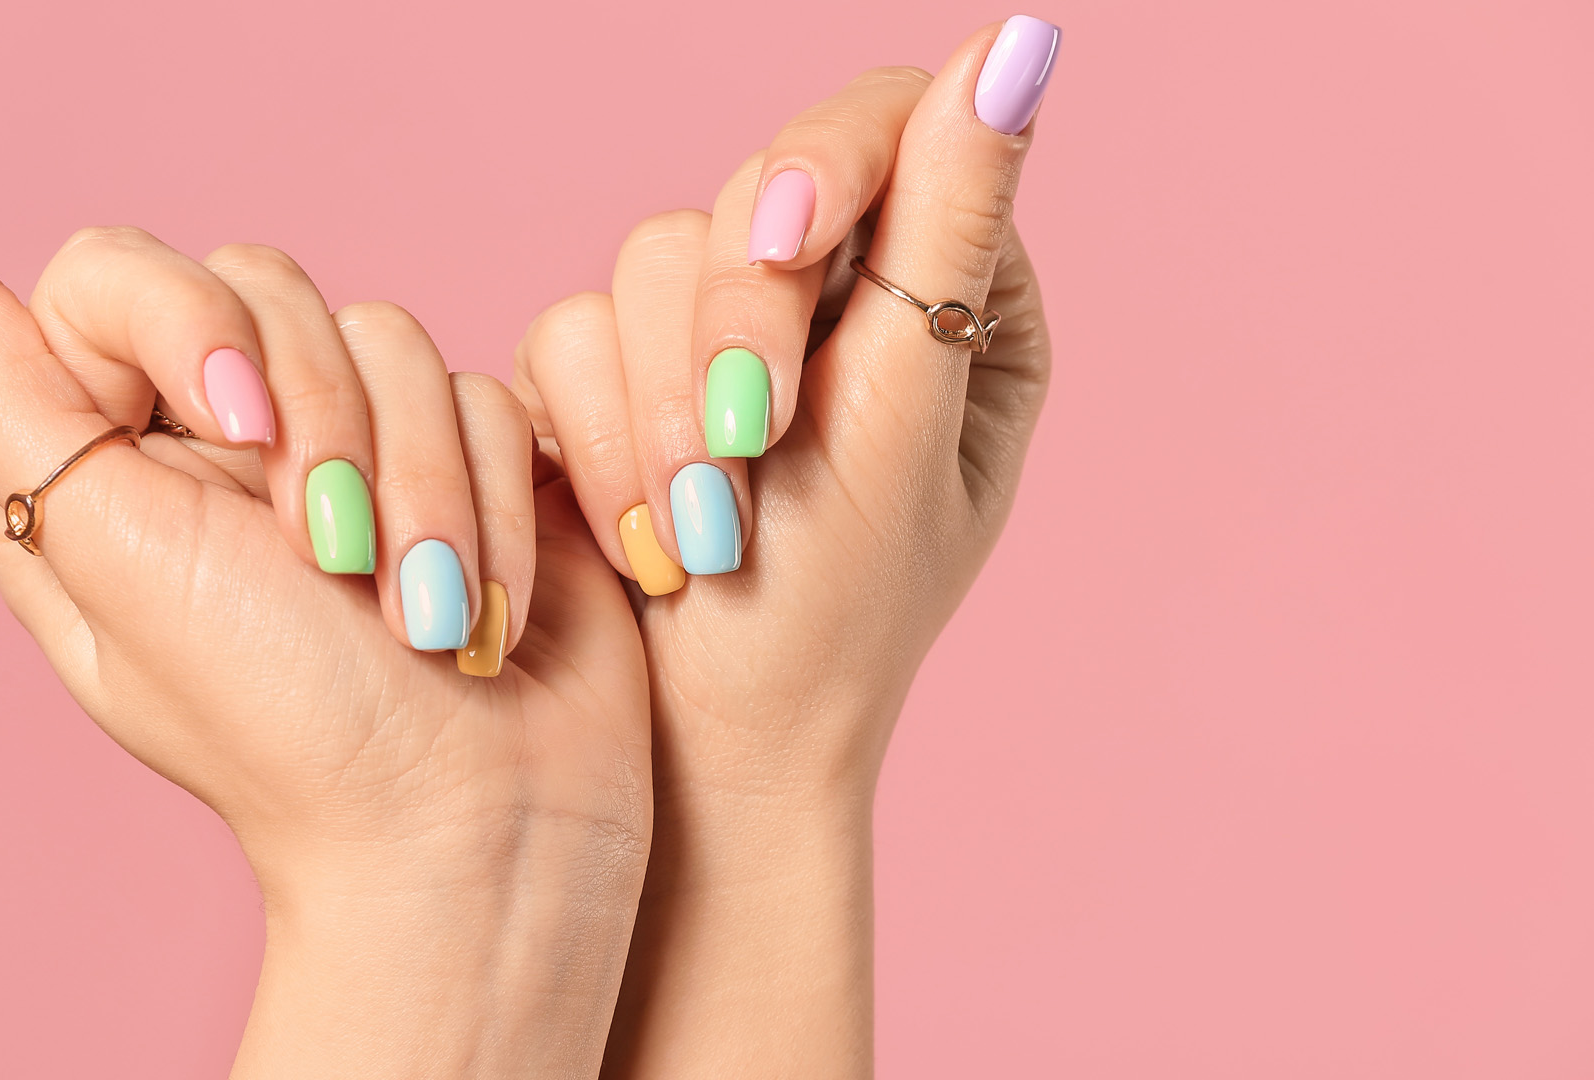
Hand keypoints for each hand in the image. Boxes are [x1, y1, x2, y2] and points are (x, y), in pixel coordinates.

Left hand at [0, 225, 651, 1077]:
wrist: (472, 821)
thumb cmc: (290, 727)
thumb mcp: (120, 564)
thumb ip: (6, 408)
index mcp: (113, 464)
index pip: (116, 276)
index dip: (189, 323)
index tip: (240, 429)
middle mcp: (231, 442)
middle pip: (271, 288)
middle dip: (328, 426)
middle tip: (333, 560)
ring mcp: (359, 447)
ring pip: (395, 339)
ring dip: (424, 489)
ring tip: (423, 614)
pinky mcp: (469, 463)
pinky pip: (487, 395)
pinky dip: (495, 508)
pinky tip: (483, 607)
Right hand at [510, 18, 1059, 1076]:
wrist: (710, 756)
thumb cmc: (831, 622)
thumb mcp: (903, 424)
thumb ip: (947, 234)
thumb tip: (1022, 43)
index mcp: (955, 303)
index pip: (893, 132)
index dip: (824, 160)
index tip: (784, 235)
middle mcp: (841, 305)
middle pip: (755, 190)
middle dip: (733, 329)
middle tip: (743, 455)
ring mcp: (725, 342)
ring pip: (651, 258)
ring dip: (663, 403)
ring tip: (696, 532)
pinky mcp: (622, 382)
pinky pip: (571, 328)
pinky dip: (601, 432)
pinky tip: (643, 531)